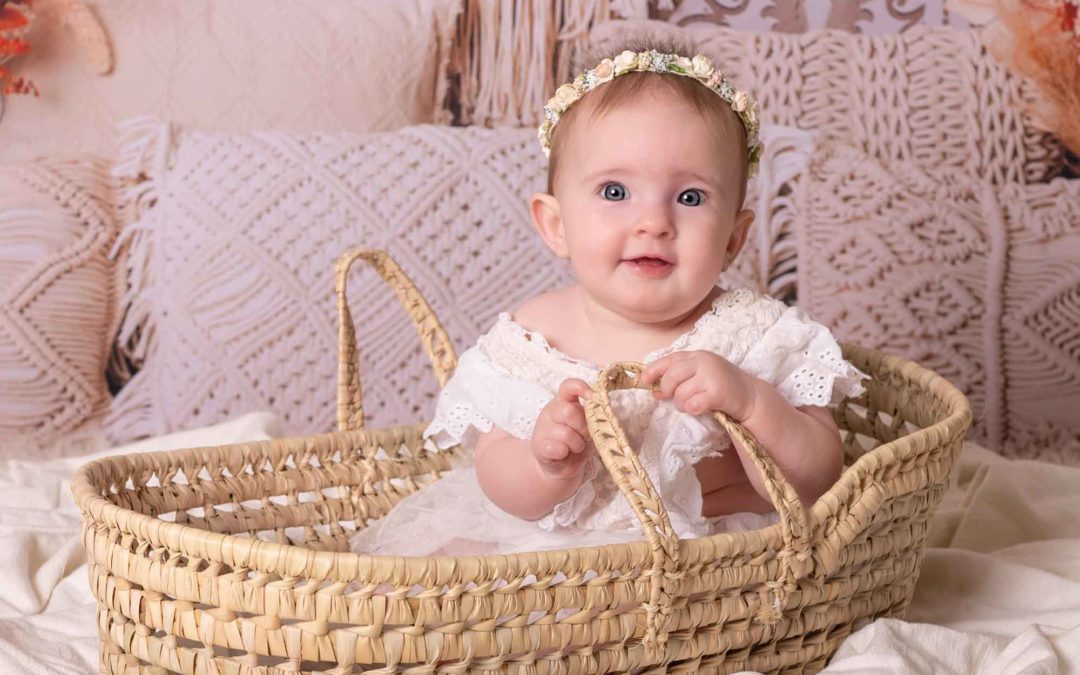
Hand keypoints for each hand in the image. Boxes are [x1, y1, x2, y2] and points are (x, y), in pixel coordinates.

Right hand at [531, 378, 593, 479]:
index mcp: (564, 402)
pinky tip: (563, 455)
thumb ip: (592, 417)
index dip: (580, 387)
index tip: (591, 396)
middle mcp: (552, 411)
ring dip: (577, 445)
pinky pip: (558, 449)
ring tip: (574, 448)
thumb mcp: (588, 427)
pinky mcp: (538, 446)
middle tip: (585, 437)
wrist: (560, 467)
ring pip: (566, 434)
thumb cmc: (577, 443)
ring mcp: (542, 428)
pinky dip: (565, 454)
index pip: (568, 386)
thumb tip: (602, 411)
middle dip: (583, 428)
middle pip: (569, 411)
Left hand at [640, 350, 756, 419]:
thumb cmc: (720, 386)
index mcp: (696, 356)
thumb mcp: (699, 375)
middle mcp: (703, 362)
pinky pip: (693, 404)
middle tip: (669, 397)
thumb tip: (653, 389)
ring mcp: (711, 376)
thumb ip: (679, 377)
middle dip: (666, 390)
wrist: (750, 396)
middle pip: (671, 376)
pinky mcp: (718, 393)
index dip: (654, 370)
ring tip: (690, 404)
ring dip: (681, 404)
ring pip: (681, 394)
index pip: (669, 360)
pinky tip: (700, 408)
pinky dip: (692, 409)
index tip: (644, 380)